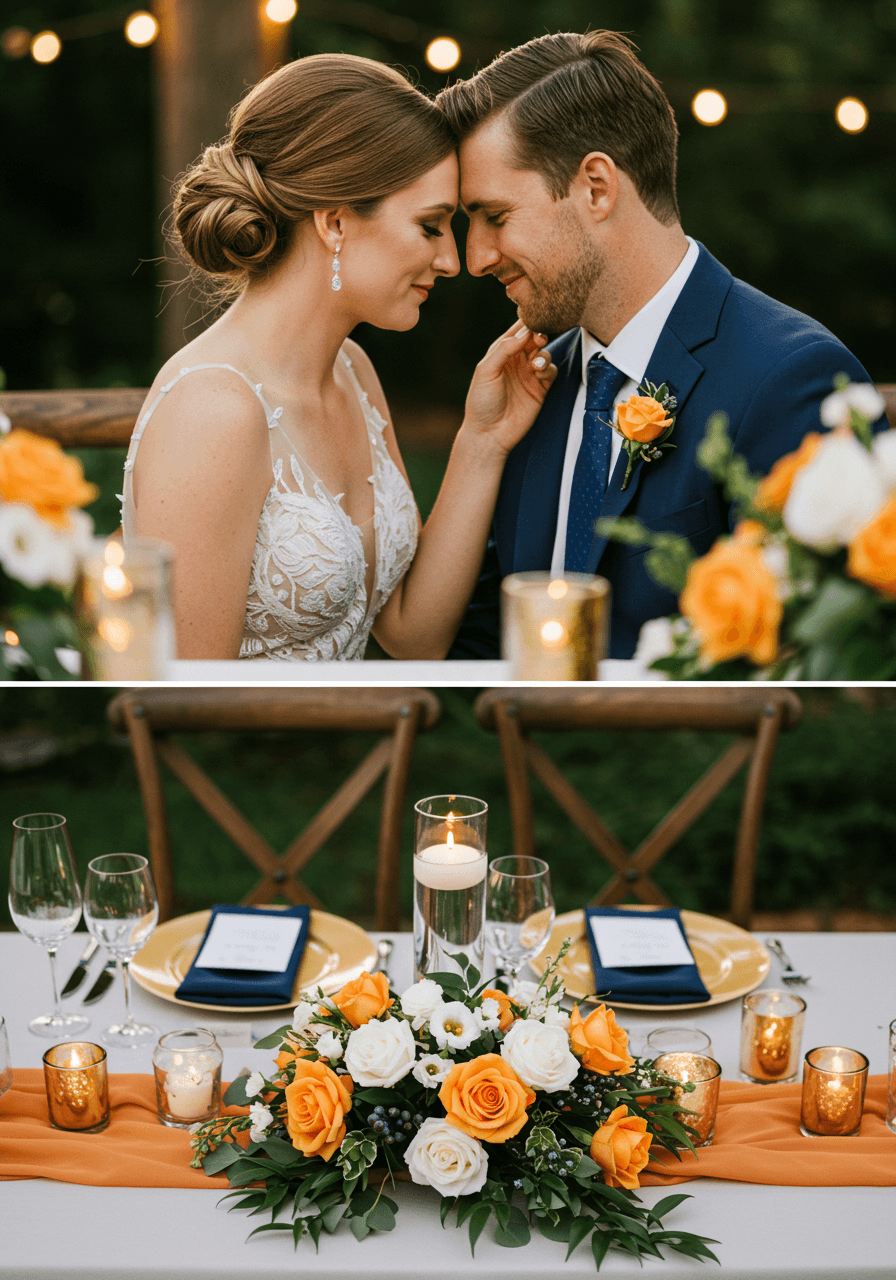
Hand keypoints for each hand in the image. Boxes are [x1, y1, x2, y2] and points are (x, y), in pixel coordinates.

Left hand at [463, 321, 557, 455]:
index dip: (526, 323)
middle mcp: (516, 361)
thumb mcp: (486, 371)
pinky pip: (551, 371)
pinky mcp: (540, 389)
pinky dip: (549, 368)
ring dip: (544, 353)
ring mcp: (529, 375)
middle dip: (539, 335)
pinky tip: (540, 372)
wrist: (489, 434)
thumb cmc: (482, 402)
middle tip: (538, 339)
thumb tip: (524, 332)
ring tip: (537, 363)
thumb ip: (504, 349)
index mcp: (500, 353)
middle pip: (534, 339)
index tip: (533, 319)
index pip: (517, 331)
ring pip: (544, 353)